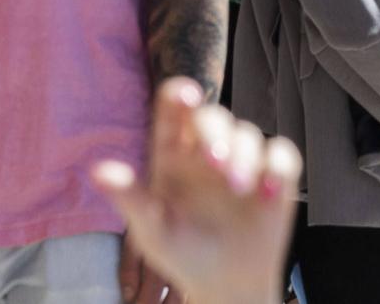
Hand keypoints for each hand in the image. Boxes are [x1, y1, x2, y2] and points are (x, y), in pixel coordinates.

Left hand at [94, 78, 298, 303]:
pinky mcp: (274, 174)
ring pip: (247, 132)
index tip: (186, 94)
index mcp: (172, 157)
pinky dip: (277, 166)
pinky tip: (268, 192)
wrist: (227, 284)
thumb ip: (129, 197)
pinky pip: (281, 153)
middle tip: (215, 163)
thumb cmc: (183, 255)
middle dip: (215, 133)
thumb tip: (98, 171)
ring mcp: (243, 160)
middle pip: (213, 117)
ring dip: (244, 155)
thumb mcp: (151, 230)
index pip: (173, 113)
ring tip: (238, 188)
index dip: (179, 96)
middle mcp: (207, 151)